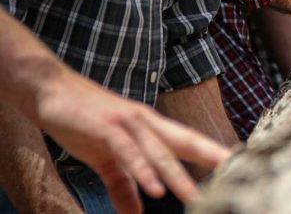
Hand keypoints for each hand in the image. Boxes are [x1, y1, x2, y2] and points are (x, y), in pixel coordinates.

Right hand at [34, 73, 232, 213]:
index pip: (189, 142)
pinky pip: (129, 152)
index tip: (238, 166)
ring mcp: (128, 123)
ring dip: (178, 176)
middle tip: (235, 176)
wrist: (50, 91)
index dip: (214, 153)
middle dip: (212, 160)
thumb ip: (124, 185)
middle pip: (186, 143)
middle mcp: (147, 122)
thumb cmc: (83, 123)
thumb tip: (136, 212)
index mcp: (152, 128)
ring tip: (196, 197)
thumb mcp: (107, 159)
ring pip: (160, 152)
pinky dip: (142, 171)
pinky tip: (155, 188)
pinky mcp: (107, 128)